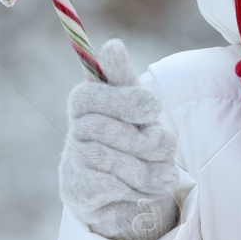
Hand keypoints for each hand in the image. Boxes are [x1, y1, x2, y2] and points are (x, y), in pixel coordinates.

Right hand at [59, 38, 181, 239]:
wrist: (122, 193)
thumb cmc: (132, 139)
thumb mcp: (136, 106)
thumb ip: (124, 78)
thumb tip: (112, 46)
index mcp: (85, 102)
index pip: (92, 94)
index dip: (124, 100)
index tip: (154, 108)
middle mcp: (75, 130)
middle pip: (110, 131)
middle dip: (149, 142)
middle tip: (167, 146)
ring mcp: (73, 162)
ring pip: (115, 161)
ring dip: (149, 170)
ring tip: (162, 174)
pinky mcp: (77, 192)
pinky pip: (112, 187)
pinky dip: (137, 190)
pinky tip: (142, 191)